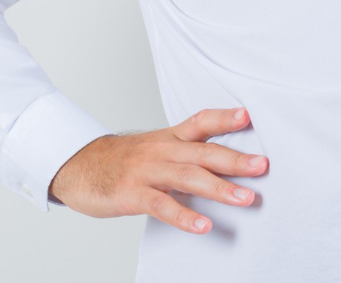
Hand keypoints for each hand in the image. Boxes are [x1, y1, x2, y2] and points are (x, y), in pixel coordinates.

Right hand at [48, 106, 267, 234]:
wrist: (77, 165)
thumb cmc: (121, 161)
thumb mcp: (155, 148)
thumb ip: (185, 153)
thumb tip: (222, 163)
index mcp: (169, 138)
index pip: (200, 122)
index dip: (224, 118)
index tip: (248, 115)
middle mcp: (161, 150)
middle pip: (203, 152)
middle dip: (235, 159)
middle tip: (263, 165)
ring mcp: (147, 171)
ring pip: (188, 177)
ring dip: (219, 188)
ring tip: (245, 198)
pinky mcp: (133, 194)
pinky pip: (163, 205)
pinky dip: (185, 216)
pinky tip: (203, 225)